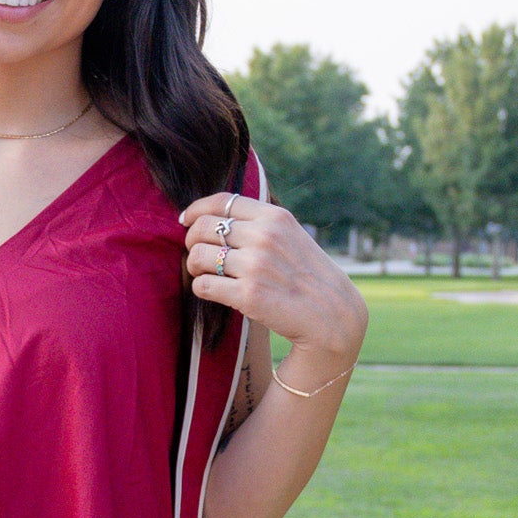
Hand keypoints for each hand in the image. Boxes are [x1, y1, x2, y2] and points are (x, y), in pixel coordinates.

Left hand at [181, 191, 368, 370]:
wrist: (331, 315)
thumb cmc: (307, 277)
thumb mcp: (292, 237)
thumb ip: (261, 225)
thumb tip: (218, 219)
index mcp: (274, 218)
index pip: (222, 201)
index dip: (196, 209)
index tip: (185, 219)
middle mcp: (264, 237)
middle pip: (202, 227)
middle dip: (191, 241)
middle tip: (197, 254)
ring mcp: (256, 266)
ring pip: (198, 256)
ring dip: (194, 266)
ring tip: (203, 273)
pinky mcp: (248, 295)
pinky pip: (203, 285)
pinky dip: (201, 288)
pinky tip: (211, 290)